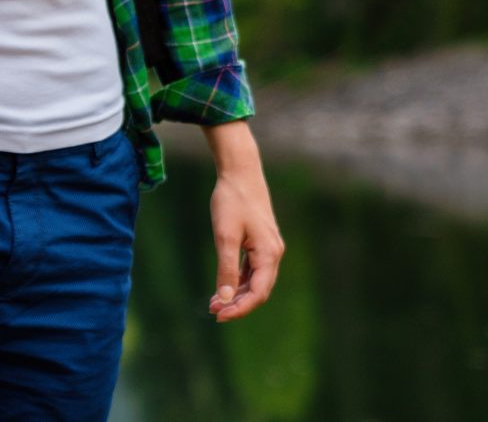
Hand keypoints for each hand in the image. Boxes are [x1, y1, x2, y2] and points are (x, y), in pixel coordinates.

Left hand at [205, 122, 285, 321]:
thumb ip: (225, 267)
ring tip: (214, 302)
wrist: (240, 172)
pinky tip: (223, 285)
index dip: (240, 308)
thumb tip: (224, 297)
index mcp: (269, 255)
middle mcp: (273, 254)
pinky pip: (251, 269)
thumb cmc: (232, 200)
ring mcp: (268, 248)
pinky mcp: (260, 242)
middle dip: (237, 304)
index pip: (258, 293)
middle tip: (214, 312)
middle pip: (258, 290)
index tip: (219, 315)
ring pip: (255, 280)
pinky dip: (238, 279)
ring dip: (236, 293)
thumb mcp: (225, 235)